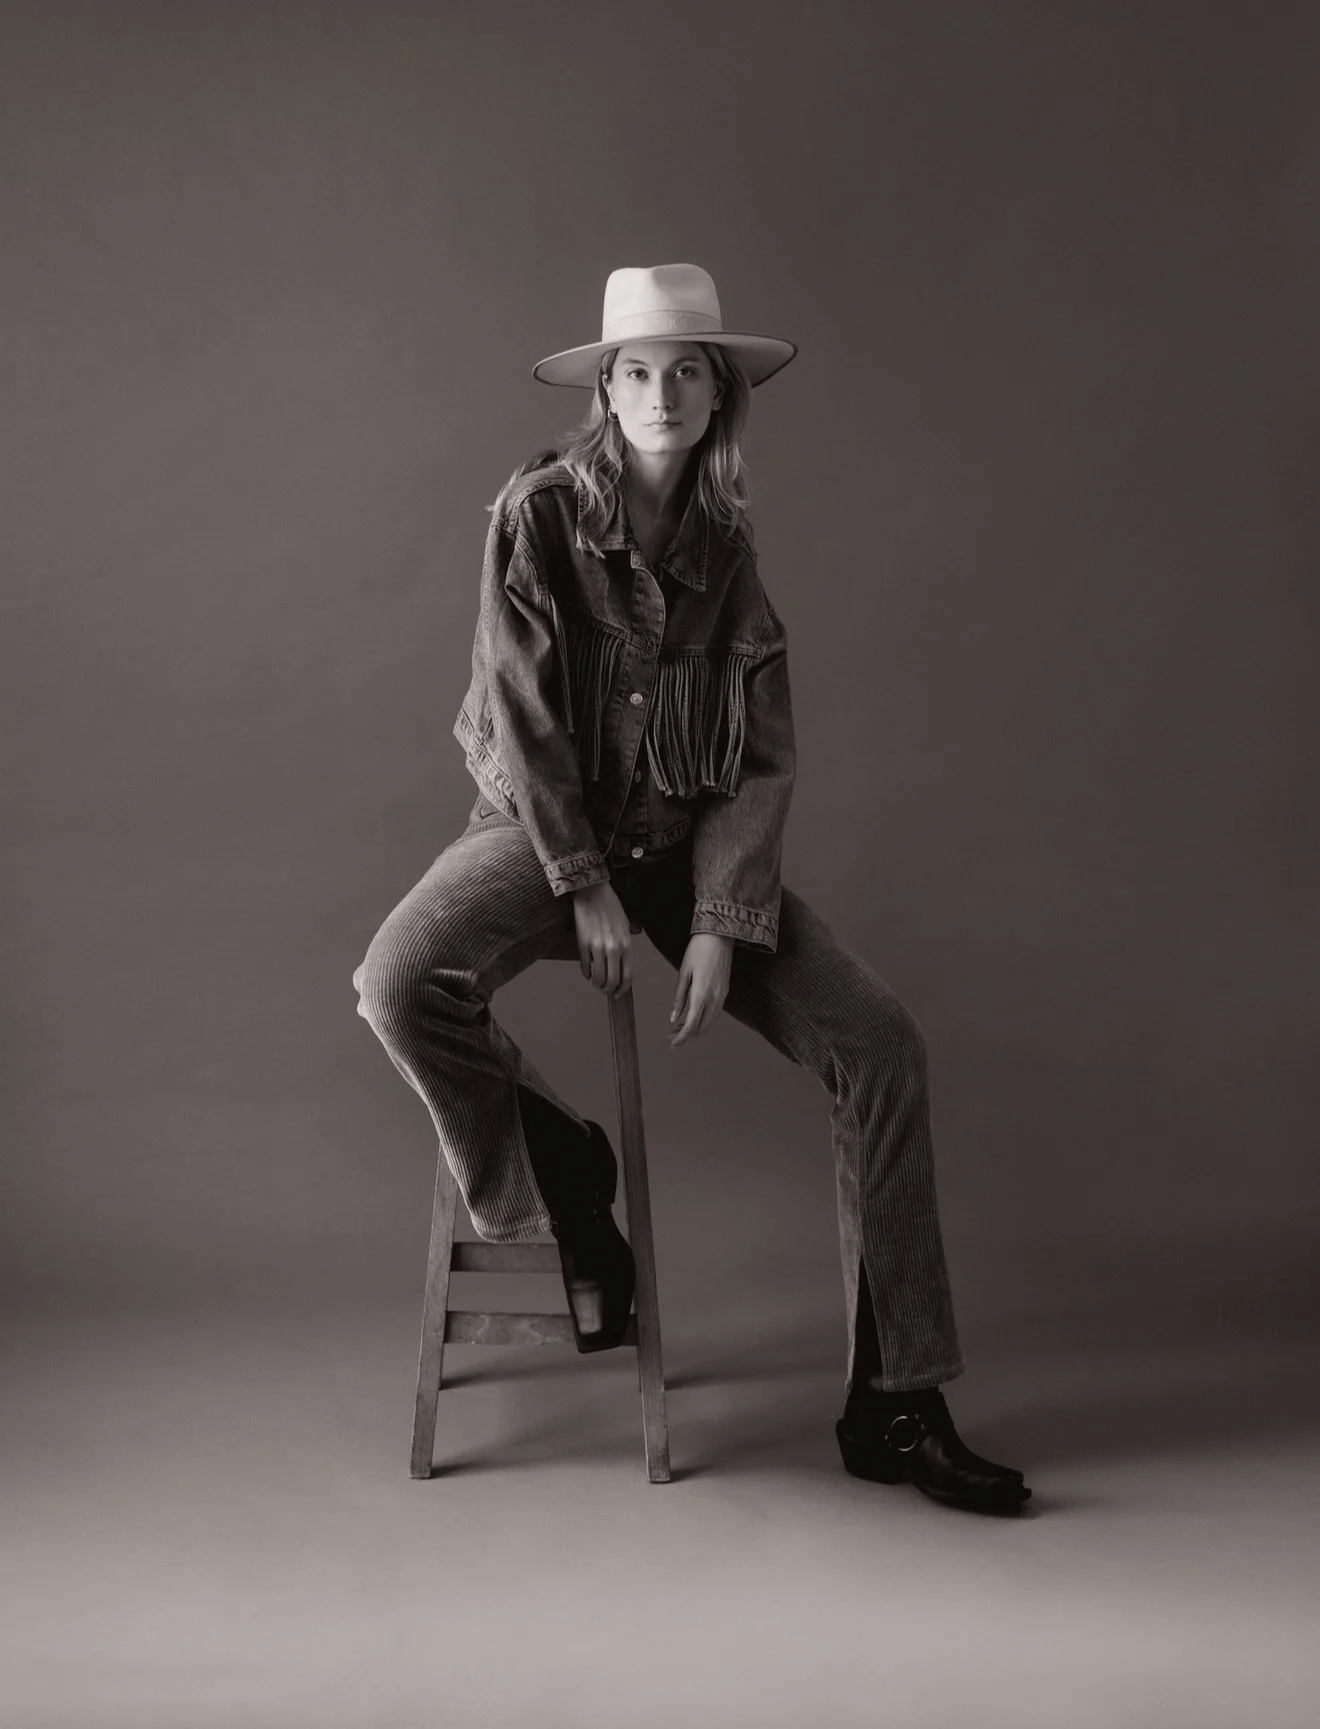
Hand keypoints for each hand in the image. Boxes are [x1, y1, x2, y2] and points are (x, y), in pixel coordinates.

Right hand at [572, 879, 632, 996]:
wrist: (592, 893)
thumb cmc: (610, 906)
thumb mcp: (626, 924)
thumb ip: (627, 943)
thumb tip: (624, 962)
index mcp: (626, 944)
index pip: (627, 975)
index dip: (623, 988)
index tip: (619, 992)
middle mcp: (613, 949)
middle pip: (612, 980)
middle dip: (608, 989)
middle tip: (605, 991)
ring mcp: (597, 947)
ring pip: (598, 977)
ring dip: (597, 984)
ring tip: (596, 984)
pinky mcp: (583, 944)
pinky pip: (584, 966)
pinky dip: (586, 973)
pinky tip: (587, 973)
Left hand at [669, 933, 733, 1045]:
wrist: (720, 936)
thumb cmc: (698, 950)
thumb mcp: (683, 973)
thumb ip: (679, 998)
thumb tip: (673, 1018)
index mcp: (701, 994)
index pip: (691, 1025)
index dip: (681, 1038)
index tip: (672, 1043)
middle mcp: (714, 998)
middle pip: (701, 1027)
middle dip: (687, 1034)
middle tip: (672, 1033)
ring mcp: (722, 995)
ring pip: (709, 1022)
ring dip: (696, 1027)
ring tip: (680, 1024)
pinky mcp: (725, 991)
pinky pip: (715, 1012)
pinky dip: (704, 1018)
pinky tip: (693, 1014)